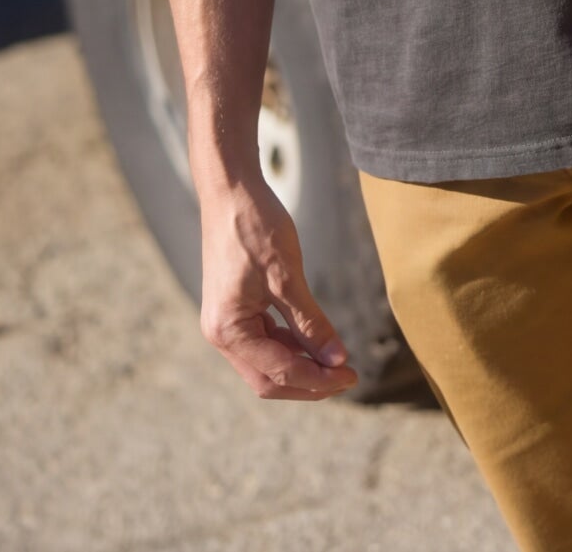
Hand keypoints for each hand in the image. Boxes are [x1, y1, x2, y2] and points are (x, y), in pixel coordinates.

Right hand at [198, 175, 359, 399]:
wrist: (230, 190)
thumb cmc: (256, 227)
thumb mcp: (287, 276)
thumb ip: (310, 323)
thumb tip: (337, 359)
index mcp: (228, 330)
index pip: (278, 372)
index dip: (317, 380)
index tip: (351, 376)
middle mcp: (220, 334)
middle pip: (268, 378)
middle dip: (308, 381)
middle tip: (347, 375)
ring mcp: (225, 323)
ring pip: (266, 362)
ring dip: (300, 366)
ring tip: (335, 361)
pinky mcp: (233, 310)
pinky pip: (263, 341)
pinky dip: (289, 346)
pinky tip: (313, 341)